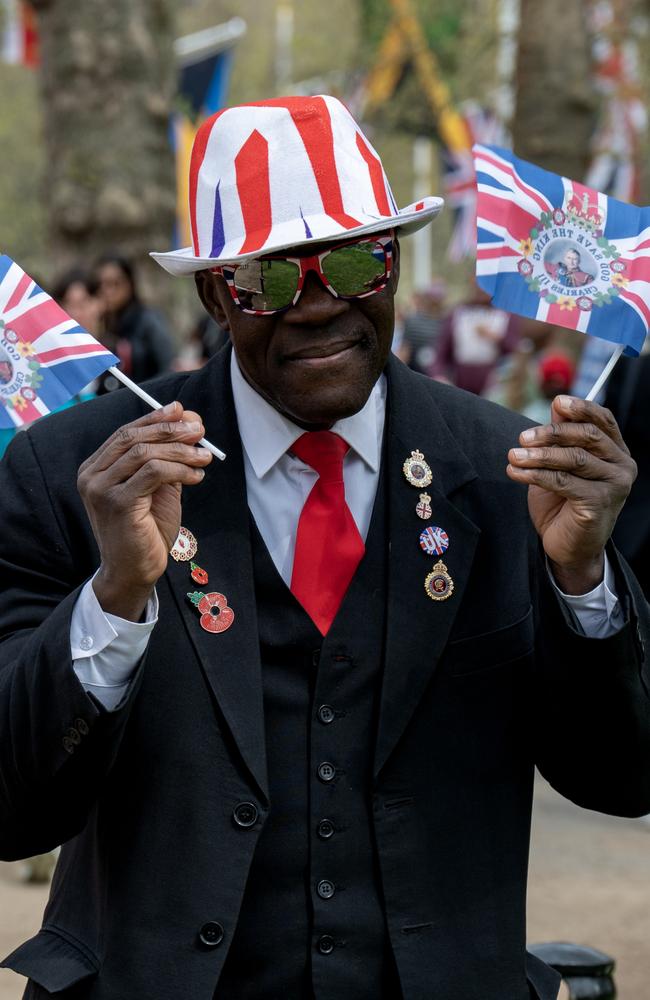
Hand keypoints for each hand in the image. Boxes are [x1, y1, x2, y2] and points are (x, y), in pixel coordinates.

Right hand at [77, 402, 211, 619]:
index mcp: (96, 468)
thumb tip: (187, 422)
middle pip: (134, 437)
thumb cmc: (146, 531)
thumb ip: (167, 458)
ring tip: (205, 456)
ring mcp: (100, 489)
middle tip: (200, 430)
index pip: (126, 432)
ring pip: (145, 453)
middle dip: (171, 429)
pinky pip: (153, 473)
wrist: (134, 571)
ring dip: (181, 451)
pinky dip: (179, 469)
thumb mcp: (158, 488)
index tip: (181, 410)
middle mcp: (92, 475)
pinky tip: (196, 476)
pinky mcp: (117, 503)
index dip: (155, 418)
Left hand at [506, 395, 636, 593]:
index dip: (582, 408)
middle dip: (552, 433)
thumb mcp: (559, 465)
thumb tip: (558, 403)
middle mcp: (622, 466)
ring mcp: (614, 485)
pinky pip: (563, 481)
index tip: (558, 402)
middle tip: (522, 437)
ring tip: (513, 456)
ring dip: (538, 455)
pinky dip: (535, 474)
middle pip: (587, 436)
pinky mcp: (598, 503)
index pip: (604, 420)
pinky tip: (515, 472)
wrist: (568, 548)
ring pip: (574, 459)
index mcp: (616, 452)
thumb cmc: (563, 504)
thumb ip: (561, 437)